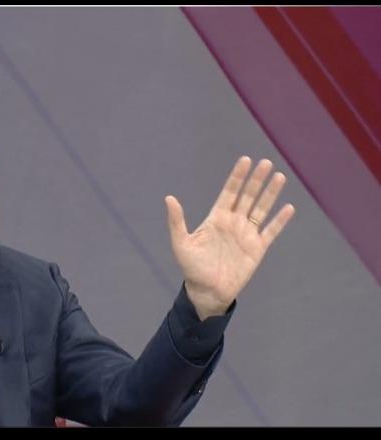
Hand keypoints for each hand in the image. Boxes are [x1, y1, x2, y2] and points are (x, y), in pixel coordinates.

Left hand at [164, 156, 294, 319]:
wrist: (207, 291)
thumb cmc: (192, 268)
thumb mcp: (181, 243)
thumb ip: (177, 221)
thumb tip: (169, 198)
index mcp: (216, 218)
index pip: (229, 192)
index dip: (237, 177)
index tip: (245, 160)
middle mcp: (233, 222)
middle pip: (248, 196)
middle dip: (256, 180)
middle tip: (266, 162)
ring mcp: (246, 234)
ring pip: (261, 209)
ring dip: (270, 194)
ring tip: (279, 177)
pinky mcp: (257, 248)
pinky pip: (271, 231)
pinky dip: (280, 220)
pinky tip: (289, 207)